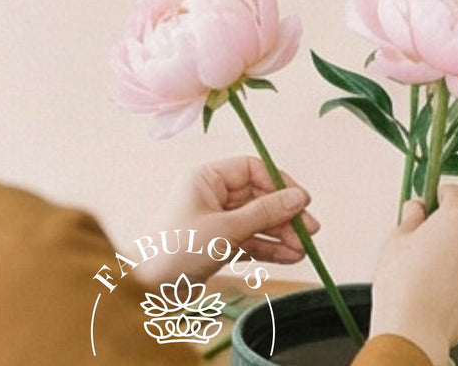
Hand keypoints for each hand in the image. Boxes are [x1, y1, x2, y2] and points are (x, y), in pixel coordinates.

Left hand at [131, 156, 320, 286]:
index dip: (279, 184)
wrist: (147, 288)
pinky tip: (290, 257)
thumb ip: (265, 213)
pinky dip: (268, 248)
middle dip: (284, 215)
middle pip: (258, 197)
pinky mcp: (218, 244)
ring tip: (303, 250)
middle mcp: (211, 195)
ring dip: (280, 234)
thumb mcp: (227, 229)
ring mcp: (215, 220)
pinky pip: (250, 240)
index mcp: (206, 178)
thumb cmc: (179, 250)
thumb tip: (300, 198)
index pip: (252, 169)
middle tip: (310, 231)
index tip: (302, 202)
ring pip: (257, 221)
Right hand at [369, 185, 457, 362]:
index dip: (440, 198)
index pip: (456, 194)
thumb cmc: (403, 285)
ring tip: (435, 277)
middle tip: (426, 249)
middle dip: (451, 232)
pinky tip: (447, 292)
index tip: (432, 204)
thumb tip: (417, 209)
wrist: (415, 328)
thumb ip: (412, 217)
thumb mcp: (397, 239)